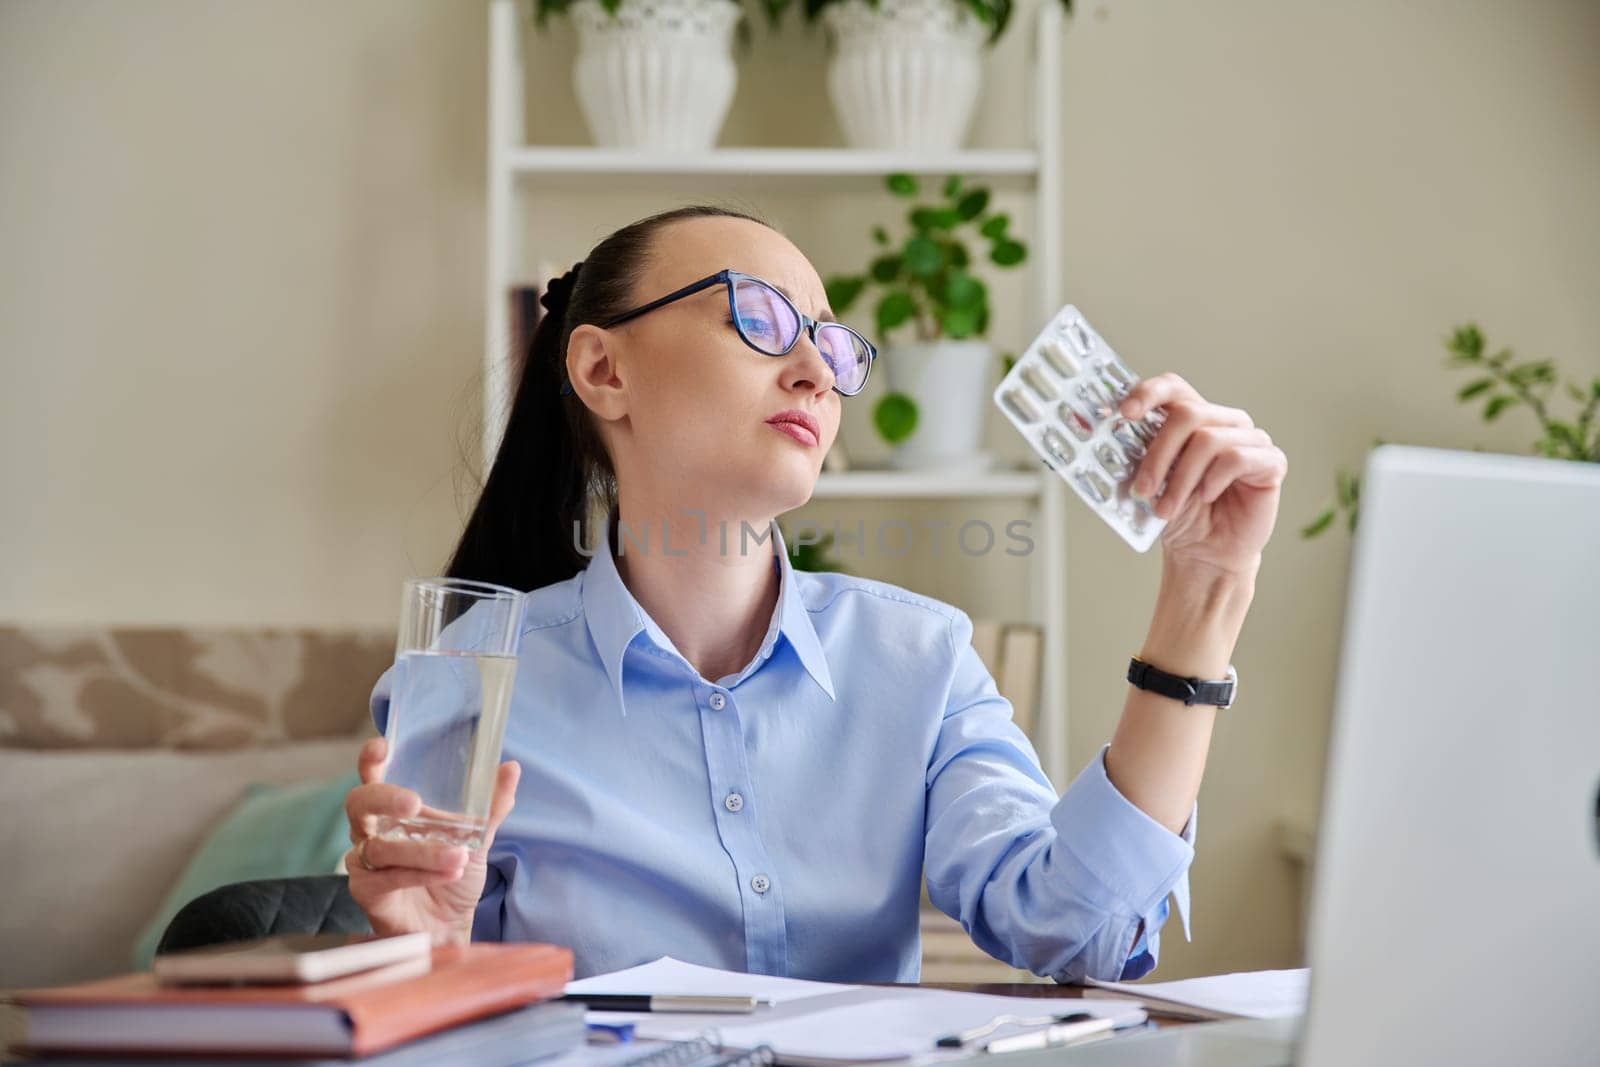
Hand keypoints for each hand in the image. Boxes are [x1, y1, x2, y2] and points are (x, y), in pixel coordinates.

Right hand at [342, 736, 520, 944]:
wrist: (451, 924)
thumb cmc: (453, 874)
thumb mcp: (478, 838)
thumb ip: (490, 806)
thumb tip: (511, 768)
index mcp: (393, 810)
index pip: (373, 777)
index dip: (370, 761)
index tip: (381, 746)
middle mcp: (372, 830)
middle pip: (359, 803)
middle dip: (384, 798)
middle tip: (414, 804)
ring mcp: (365, 861)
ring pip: (381, 847)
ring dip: (423, 851)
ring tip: (458, 857)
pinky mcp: (366, 890)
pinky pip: (386, 877)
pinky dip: (419, 874)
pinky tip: (448, 873)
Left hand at [1119, 373, 1287, 578]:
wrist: (1205, 553)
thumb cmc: (1180, 515)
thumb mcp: (1150, 482)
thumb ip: (1136, 456)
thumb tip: (1107, 437)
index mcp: (1194, 418)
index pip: (1173, 387)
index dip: (1148, 393)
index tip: (1125, 413)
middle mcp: (1224, 421)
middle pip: (1188, 413)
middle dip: (1158, 454)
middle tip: (1142, 489)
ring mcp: (1251, 438)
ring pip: (1208, 440)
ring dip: (1180, 479)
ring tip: (1167, 509)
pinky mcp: (1271, 461)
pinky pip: (1237, 458)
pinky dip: (1214, 480)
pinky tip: (1208, 497)